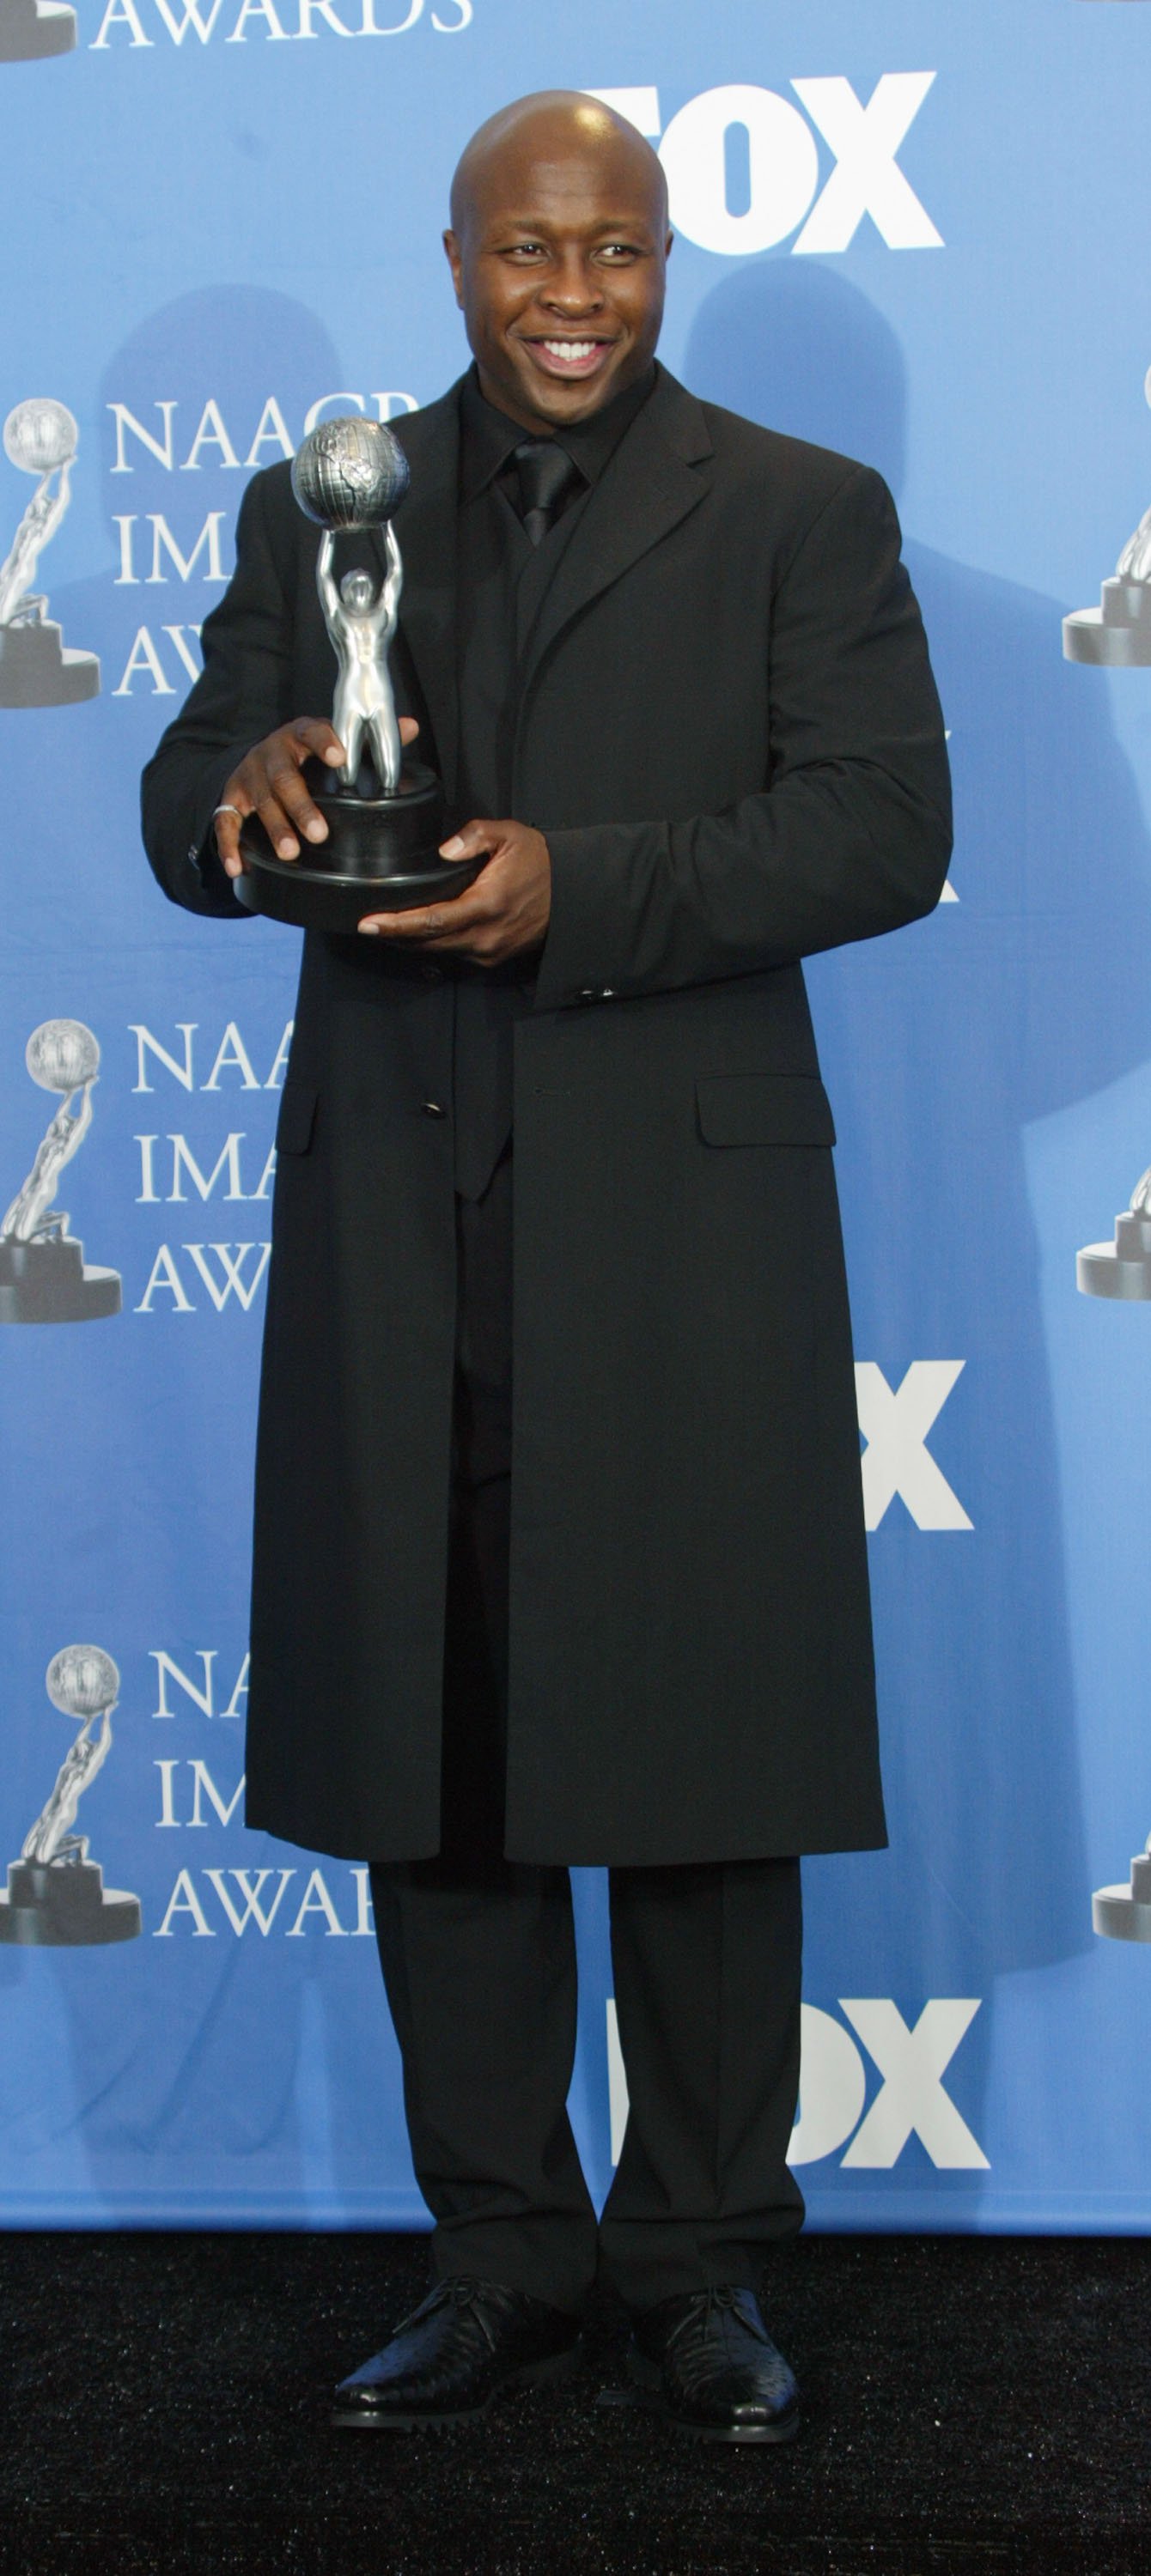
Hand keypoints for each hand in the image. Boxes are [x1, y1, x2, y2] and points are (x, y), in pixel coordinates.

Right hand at [214, 715, 419, 879]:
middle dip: (300, 806)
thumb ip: (370, 741)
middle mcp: (271, 753)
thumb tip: (412, 727)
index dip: (324, 743)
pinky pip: (226, 821)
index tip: (338, 758)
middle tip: (319, 834)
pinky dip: (230, 845)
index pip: (312, 733)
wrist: (258, 757)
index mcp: (300, 735)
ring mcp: (249, 776)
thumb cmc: (306, 754)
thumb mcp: (332, 742)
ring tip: (290, 853)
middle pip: (284, 777)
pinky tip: (238, 867)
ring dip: (275, 827)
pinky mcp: (231, 797)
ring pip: (260, 801)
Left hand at [358, 817, 550, 963]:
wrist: (574, 892)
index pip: (430, 921)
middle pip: (427, 943)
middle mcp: (485, 936)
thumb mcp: (509, 834)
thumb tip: (445, 849)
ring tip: (386, 929)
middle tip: (368, 926)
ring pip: (438, 952)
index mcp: (486, 905)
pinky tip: (420, 933)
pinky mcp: (493, 958)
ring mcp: (490, 951)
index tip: (369, 924)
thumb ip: (474, 835)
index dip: (396, 924)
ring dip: (410, 942)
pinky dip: (433, 945)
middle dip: (394, 936)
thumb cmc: (542, 863)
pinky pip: (454, 954)